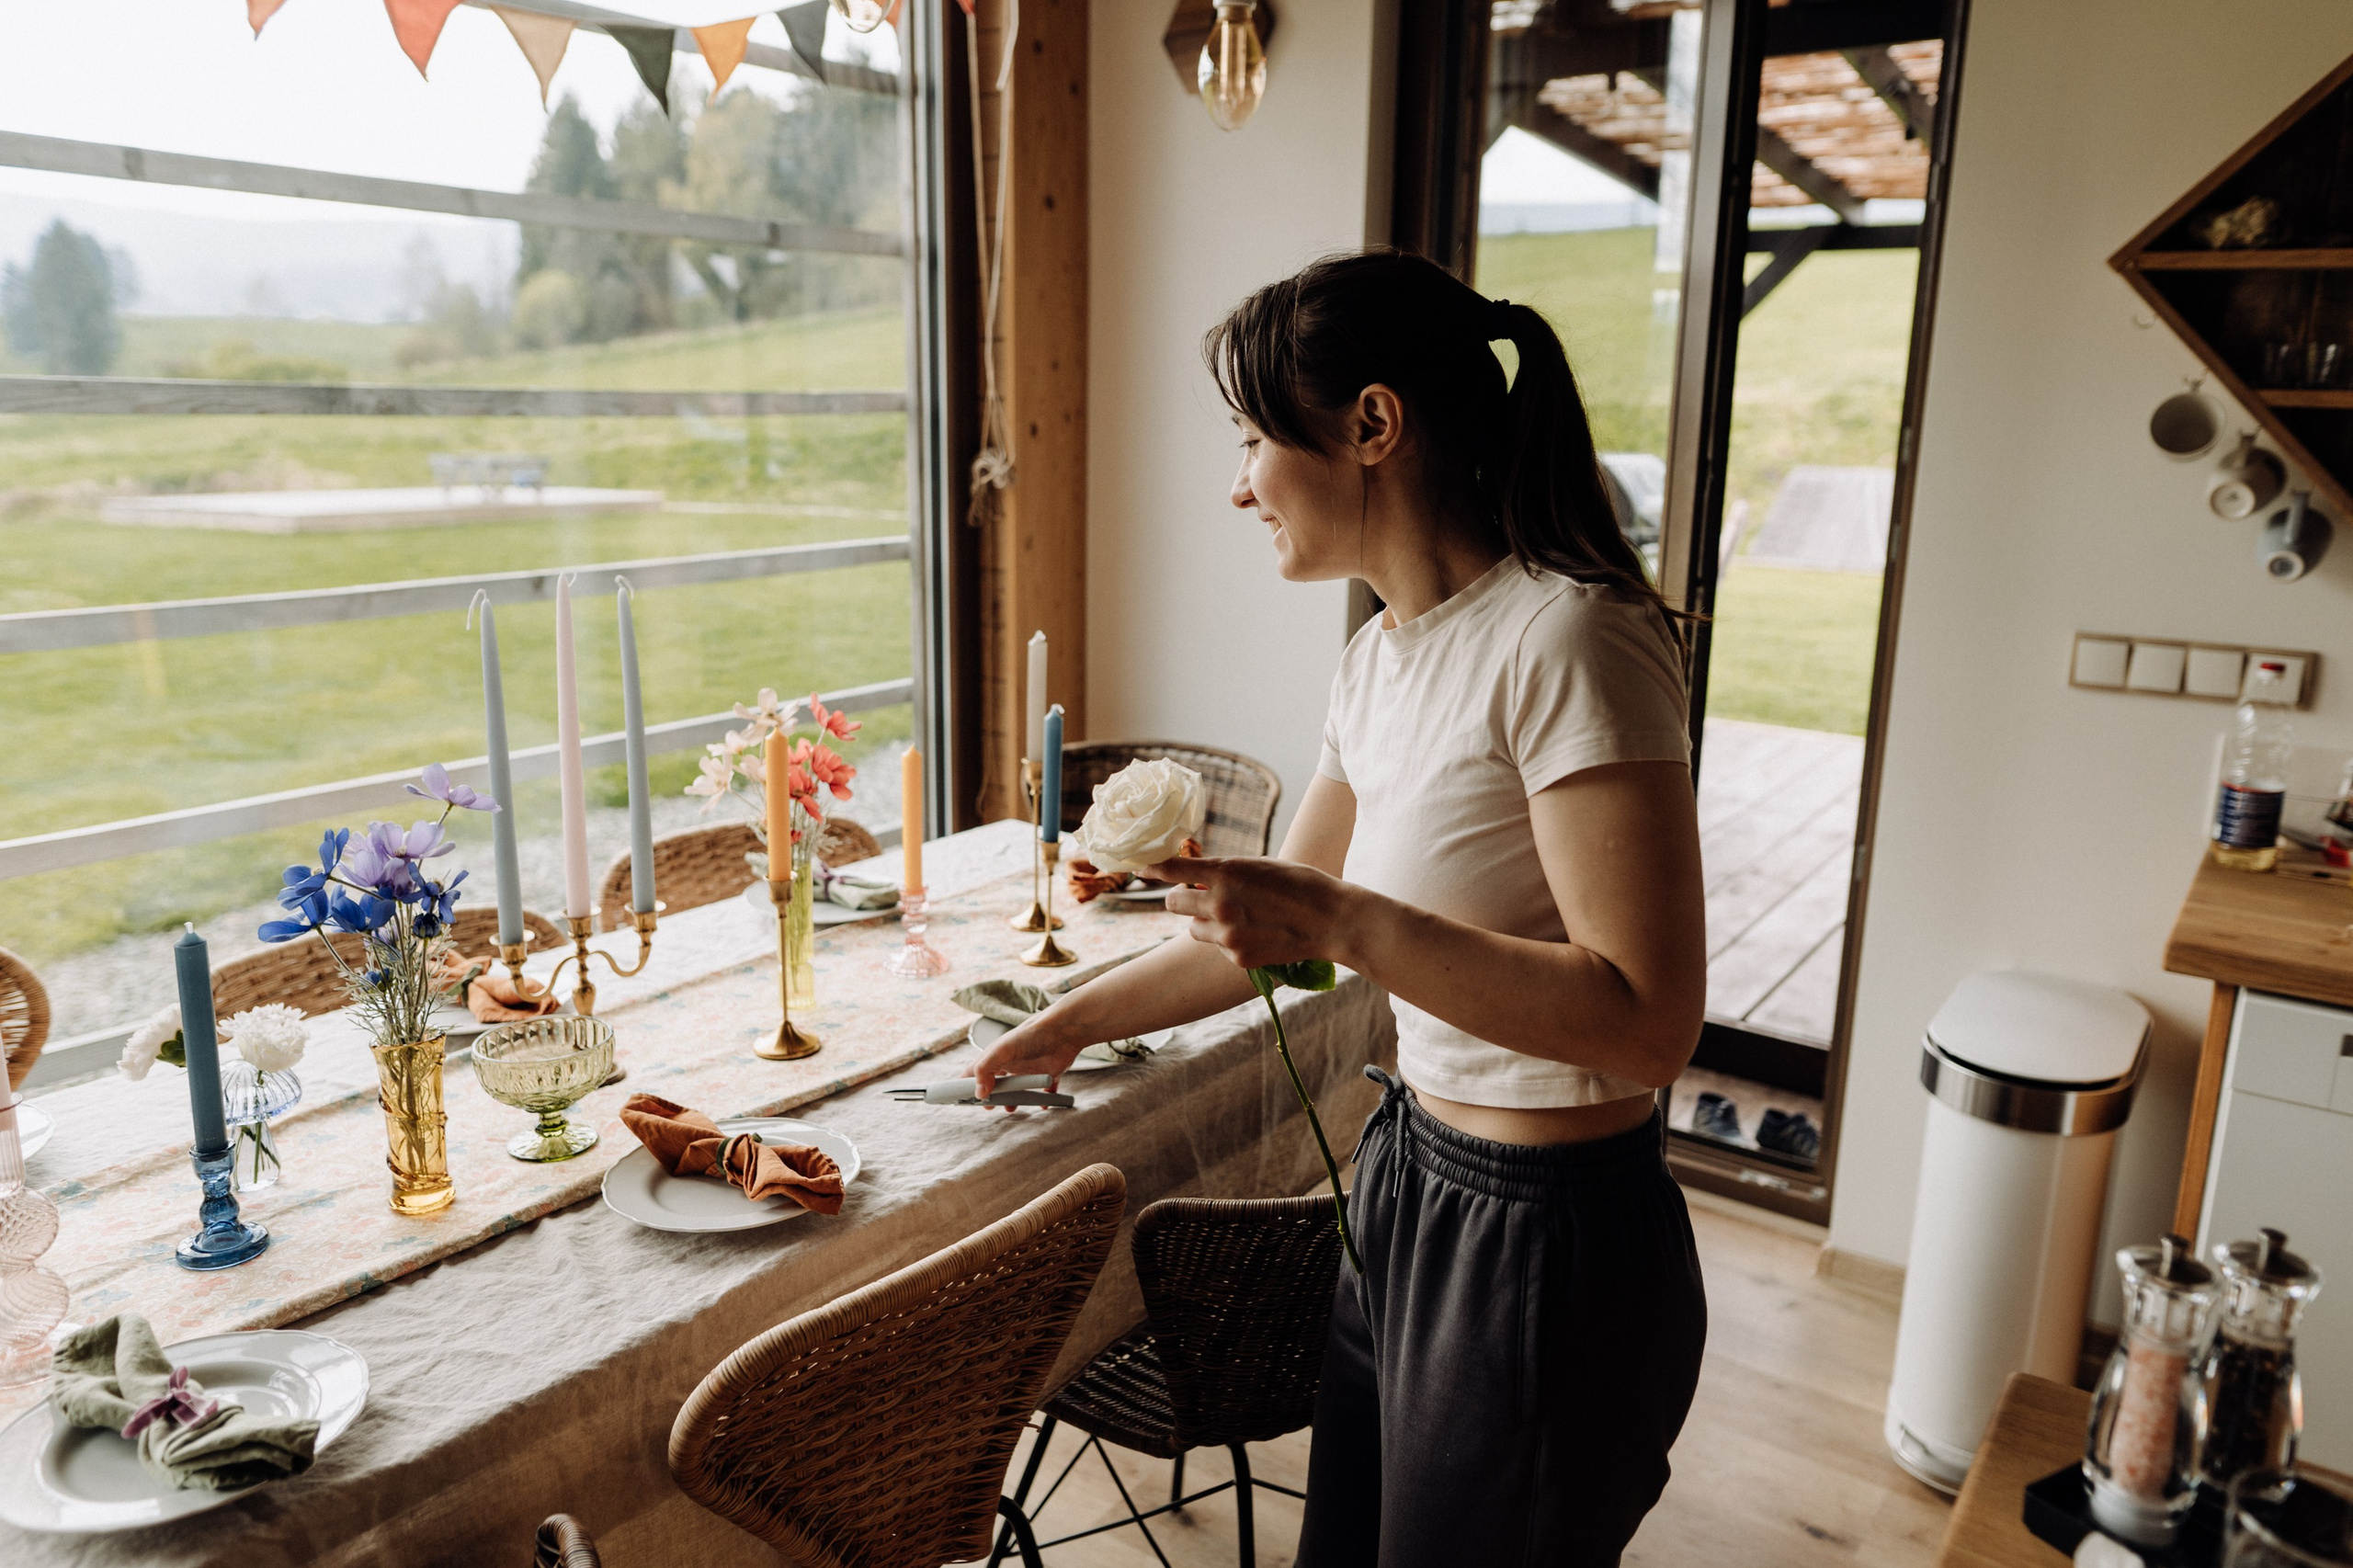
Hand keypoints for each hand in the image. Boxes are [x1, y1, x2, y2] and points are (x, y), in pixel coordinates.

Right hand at [970, 1014, 1083, 1105]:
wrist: (1063, 1031)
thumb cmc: (1031, 1036)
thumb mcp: (1002, 1050)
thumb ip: (986, 1069)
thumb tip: (979, 1093)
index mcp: (996, 1057)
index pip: (975, 1073)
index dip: (967, 1085)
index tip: (963, 1100)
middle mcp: (1011, 1064)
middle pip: (995, 1084)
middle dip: (991, 1096)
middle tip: (990, 1106)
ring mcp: (1029, 1071)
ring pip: (1017, 1089)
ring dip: (1013, 1100)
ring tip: (1010, 1108)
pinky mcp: (1047, 1075)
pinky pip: (1044, 1092)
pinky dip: (1043, 1099)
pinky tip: (1042, 1103)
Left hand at [1151, 855, 1356, 972]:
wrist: (1332, 920)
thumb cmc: (1300, 884)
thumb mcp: (1259, 866)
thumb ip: (1225, 872)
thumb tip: (1196, 877)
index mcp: (1226, 874)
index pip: (1172, 869)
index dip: (1151, 868)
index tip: (1140, 867)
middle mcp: (1220, 904)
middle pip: (1173, 903)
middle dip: (1181, 897)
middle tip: (1195, 894)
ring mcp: (1227, 935)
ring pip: (1193, 928)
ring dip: (1204, 920)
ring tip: (1236, 915)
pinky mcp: (1237, 958)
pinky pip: (1217, 946)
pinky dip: (1227, 940)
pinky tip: (1255, 933)